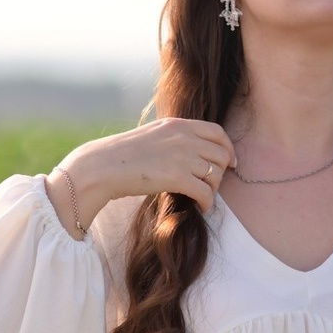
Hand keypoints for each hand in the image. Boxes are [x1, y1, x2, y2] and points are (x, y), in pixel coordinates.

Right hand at [45, 118, 237, 238]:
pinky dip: (207, 203)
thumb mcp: (152, 136)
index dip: (228, 149)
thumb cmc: (122, 156)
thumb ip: (173, 138)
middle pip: (220, 155)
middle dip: (220, 172)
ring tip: (202, 197)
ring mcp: (182, 156)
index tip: (230, 162)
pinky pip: (205, 192)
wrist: (102, 167)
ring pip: (215, 175)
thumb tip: (191, 151)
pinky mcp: (177, 177)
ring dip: (213, 189)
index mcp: (178, 124)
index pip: (218, 132)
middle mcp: (184, 137)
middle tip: (211, 185)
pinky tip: (200, 208)